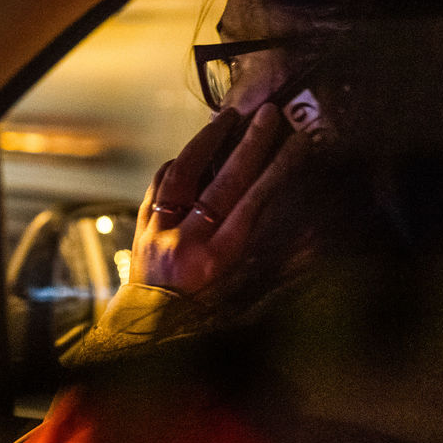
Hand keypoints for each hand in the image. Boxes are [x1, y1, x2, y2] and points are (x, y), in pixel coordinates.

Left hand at [130, 104, 306, 295]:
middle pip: (224, 184)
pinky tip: (192, 150)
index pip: (252, 204)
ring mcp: (159, 230)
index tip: (295, 144)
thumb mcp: (236, 288)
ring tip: (227, 117)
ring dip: (208, 141)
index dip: (276, 171)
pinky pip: (159, 183)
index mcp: (217, 261)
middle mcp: (186, 242)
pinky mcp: (141, 224)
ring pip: (184, 174)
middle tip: (269, 115)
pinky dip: (178, 164)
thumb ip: (261, 252)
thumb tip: (300, 220)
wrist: (145, 327)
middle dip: (250, 145)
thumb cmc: (201, 312)